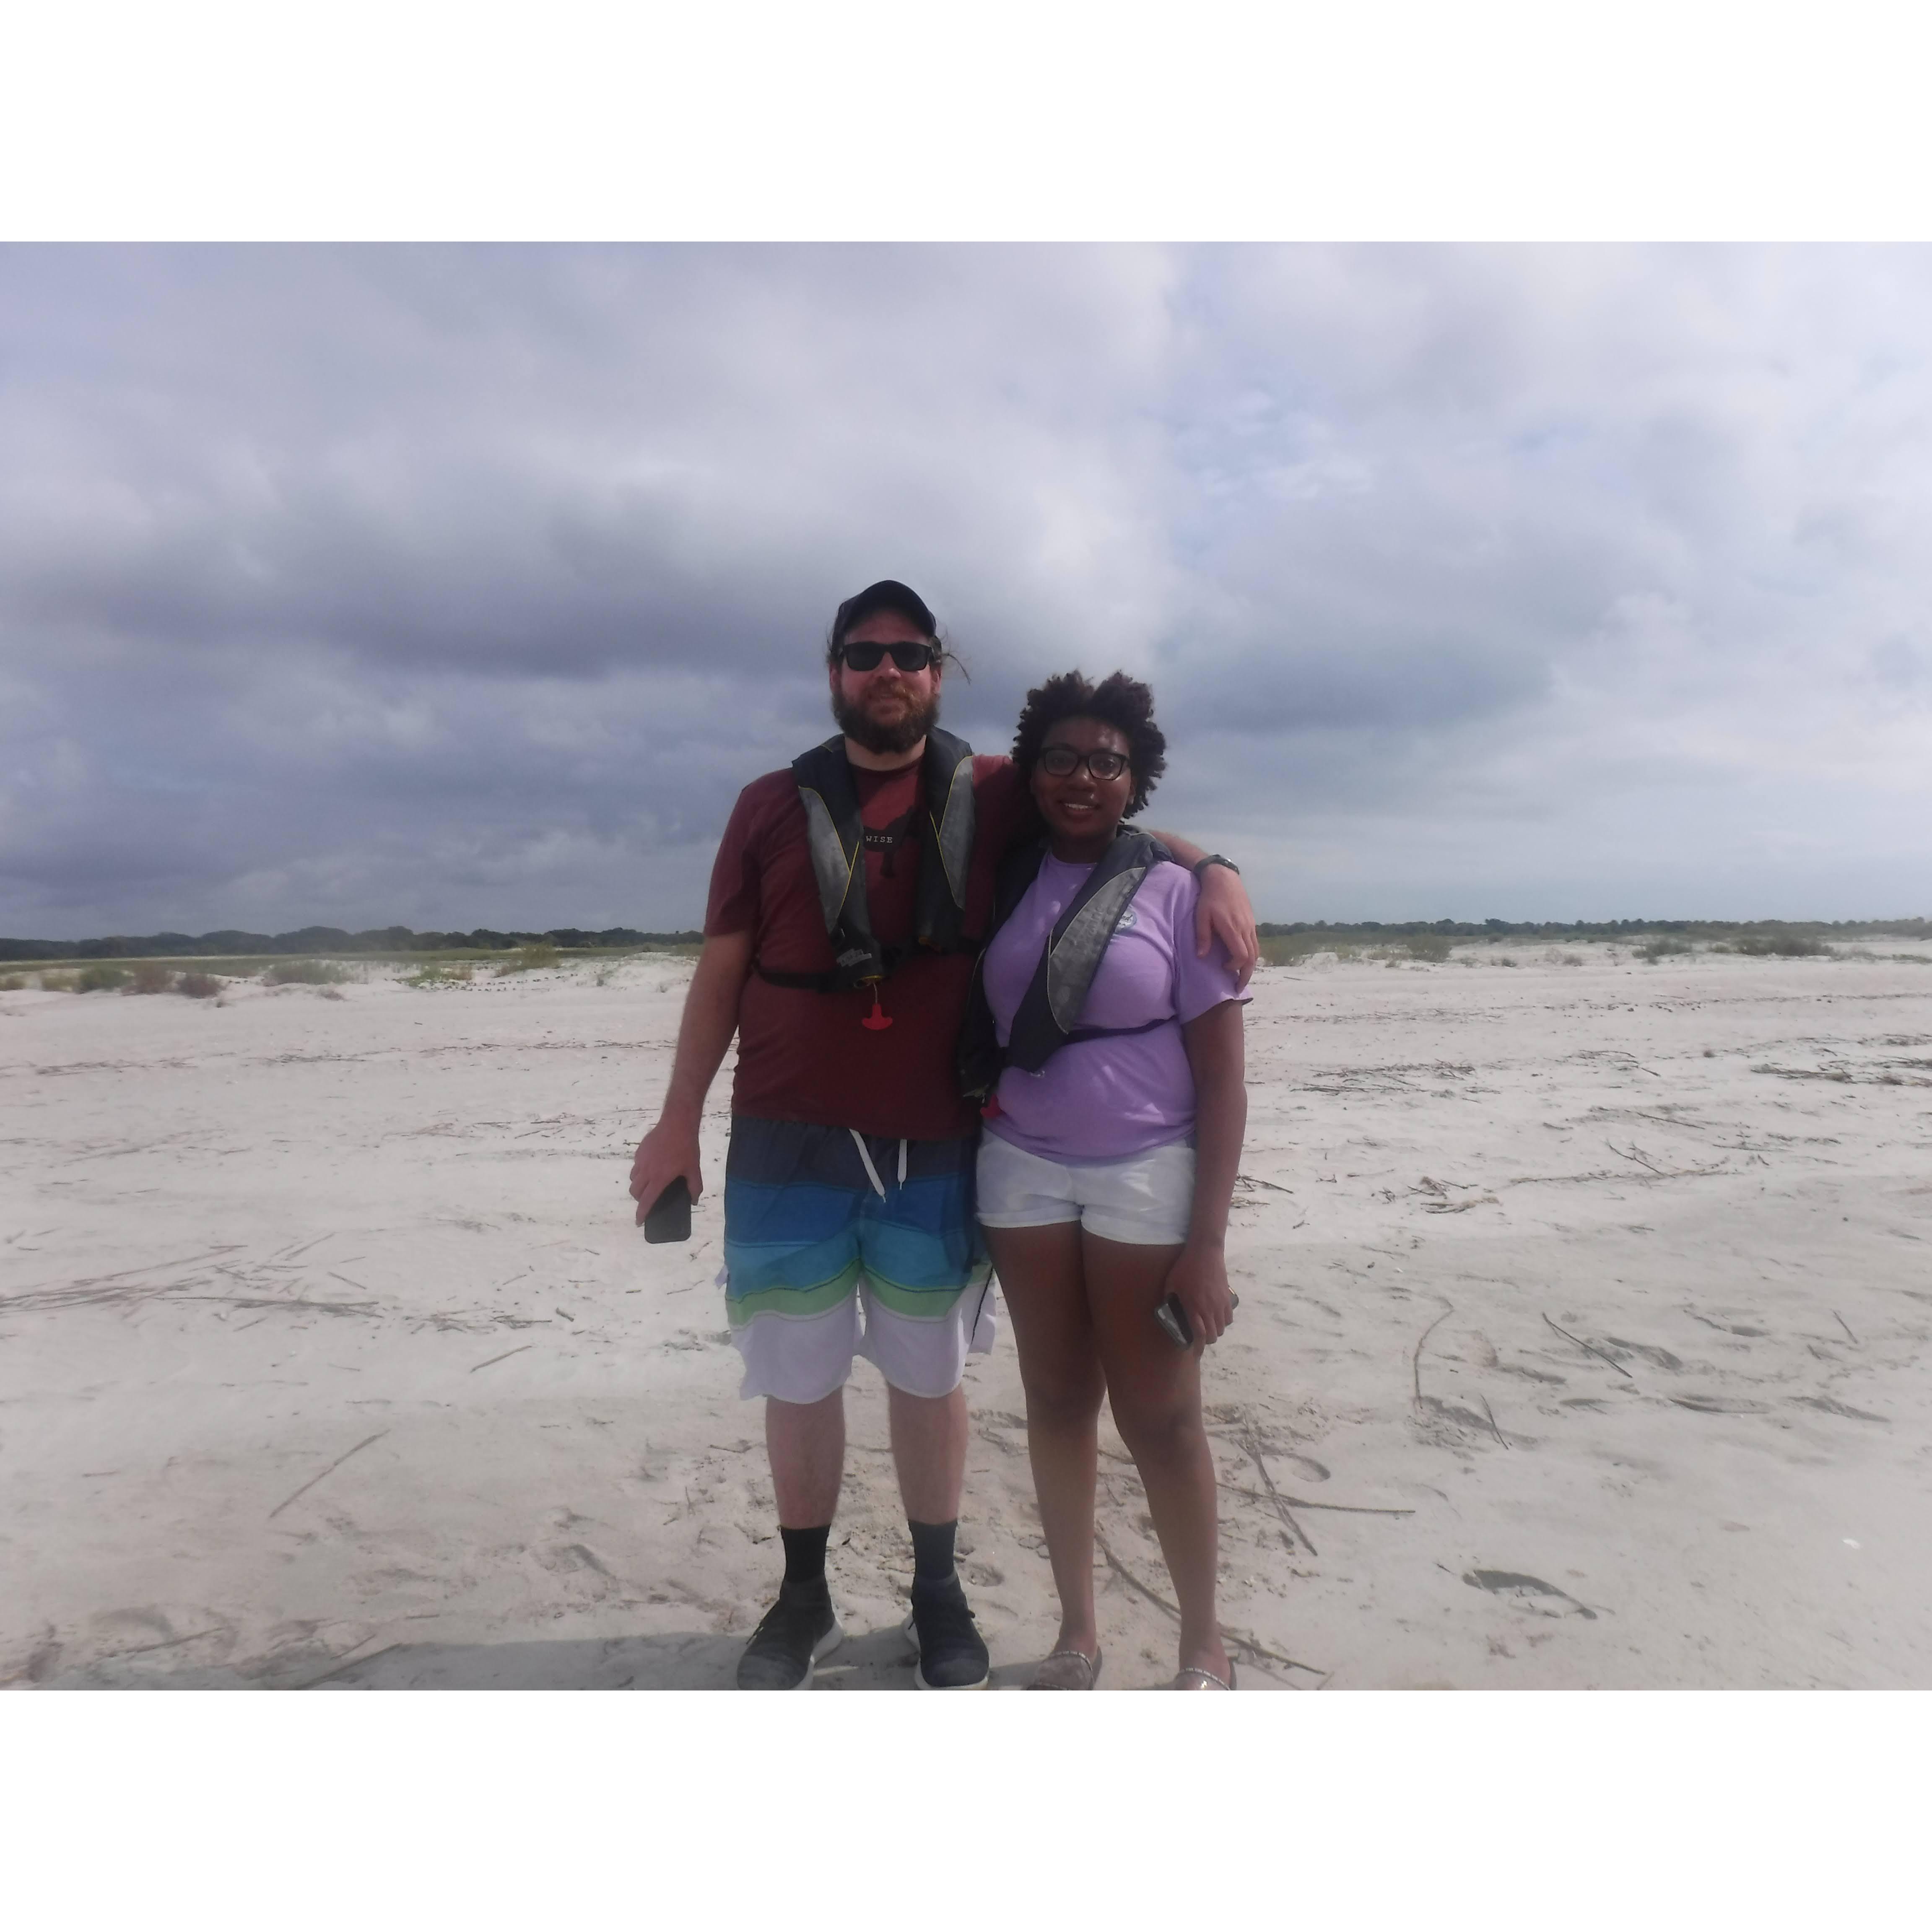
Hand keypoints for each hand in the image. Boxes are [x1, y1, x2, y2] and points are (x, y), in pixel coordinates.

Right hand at [628, 1119, 703, 1228]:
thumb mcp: (693, 1169)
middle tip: (648, 1199)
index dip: (641, 1213)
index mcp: (659, 1179)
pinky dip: (640, 1170)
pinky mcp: (640, 1150)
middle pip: (635, 1191)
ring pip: (633, 1178)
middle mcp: (646, 1171)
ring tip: (649, 1184)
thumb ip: (694, 1187)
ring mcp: (641, 1160)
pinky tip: (651, 1166)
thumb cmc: (687, 1147)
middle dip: (639, 1199)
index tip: (638, 1221)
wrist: (677, 1123)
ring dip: (638, 1185)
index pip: (646, 1201)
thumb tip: (694, 1201)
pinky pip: (636, 1165)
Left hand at [1165, 1241, 1234, 1348]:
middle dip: (1206, 1341)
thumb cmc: (1184, 1267)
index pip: (1200, 1335)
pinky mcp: (1227, 1298)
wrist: (1205, 1252)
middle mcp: (1209, 1309)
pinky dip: (1223, 1322)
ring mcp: (1220, 1304)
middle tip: (1199, 1337)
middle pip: (1213, 1336)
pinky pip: (1229, 1318)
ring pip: (1222, 1328)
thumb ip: (1170, 1300)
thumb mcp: (1171, 1284)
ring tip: (1207, 1327)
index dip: (1198, 1347)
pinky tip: (1216, 1317)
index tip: (1195, 1352)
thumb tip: (1168, 1311)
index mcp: (1194, 1308)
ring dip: (1215, 1331)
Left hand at [1194, 865, 1257, 989]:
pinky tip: (1245, 959)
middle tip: (1239, 987)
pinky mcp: (1252, 922)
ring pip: (1256, 951)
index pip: (1241, 956)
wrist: (1224, 878)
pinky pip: (1255, 943)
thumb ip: (1202, 937)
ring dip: (1250, 966)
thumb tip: (1201, 957)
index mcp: (1233, 929)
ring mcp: (1251, 925)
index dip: (1234, 967)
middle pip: (1252, 958)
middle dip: (1246, 974)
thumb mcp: (1201, 916)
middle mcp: (1245, 929)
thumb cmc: (1209, 897)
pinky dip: (1252, 955)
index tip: (1223, 968)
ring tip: (1242, 976)